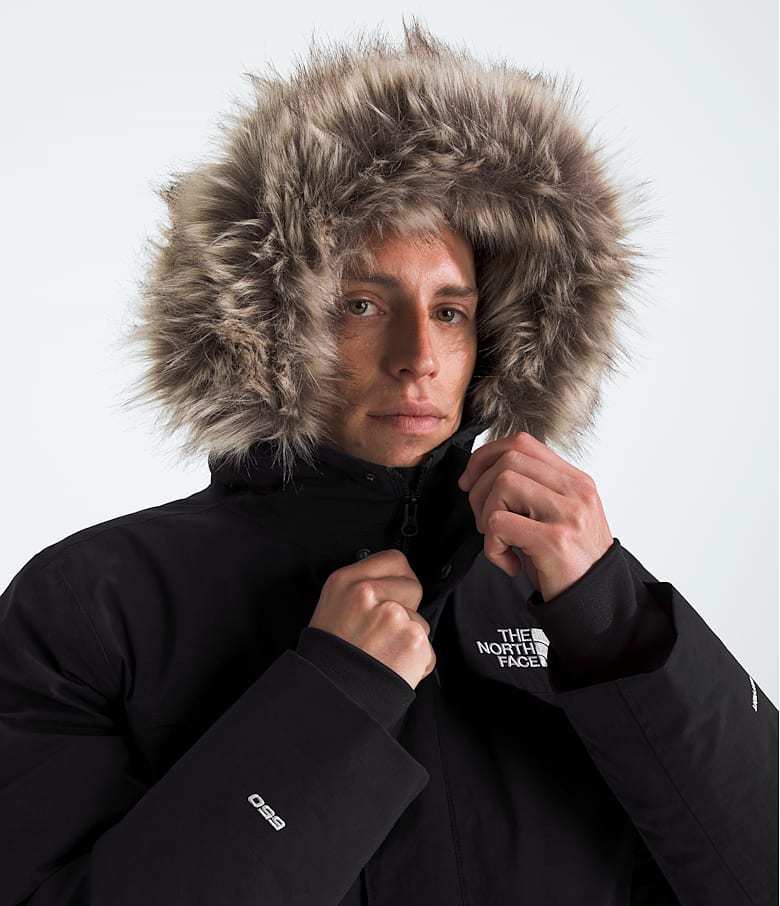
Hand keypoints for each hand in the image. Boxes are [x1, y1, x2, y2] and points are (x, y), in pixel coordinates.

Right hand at [308, 549, 435, 688]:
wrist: (328, 695)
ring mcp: (393, 614)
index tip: (395, 595)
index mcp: (346, 581)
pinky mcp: (412, 639)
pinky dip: (416, 665)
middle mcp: (368, 592)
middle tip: (383, 632)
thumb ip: (361, 589)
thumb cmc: (328, 658)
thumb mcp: (332, 607)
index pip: (394, 560)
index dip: (399, 580)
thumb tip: (391, 585)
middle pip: (414, 587)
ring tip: (382, 655)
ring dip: (409, 641)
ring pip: (420, 622)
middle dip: (408, 609)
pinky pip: (428, 651)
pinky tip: (392, 669)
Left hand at [457, 432, 613, 601]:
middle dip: (479, 488)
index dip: (486, 456)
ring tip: (499, 541)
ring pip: (503, 484)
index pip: (522, 443)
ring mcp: (567, 514)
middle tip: (483, 522)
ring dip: (486, 515)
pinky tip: (509, 563)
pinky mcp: (554, 540)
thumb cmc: (568, 564)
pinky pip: (499, 523)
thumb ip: (533, 491)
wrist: (597, 604)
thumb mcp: (557, 517)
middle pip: (508, 459)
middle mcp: (576, 491)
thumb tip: (481, 473)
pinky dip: (492, 547)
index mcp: (575, 481)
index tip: (470, 481)